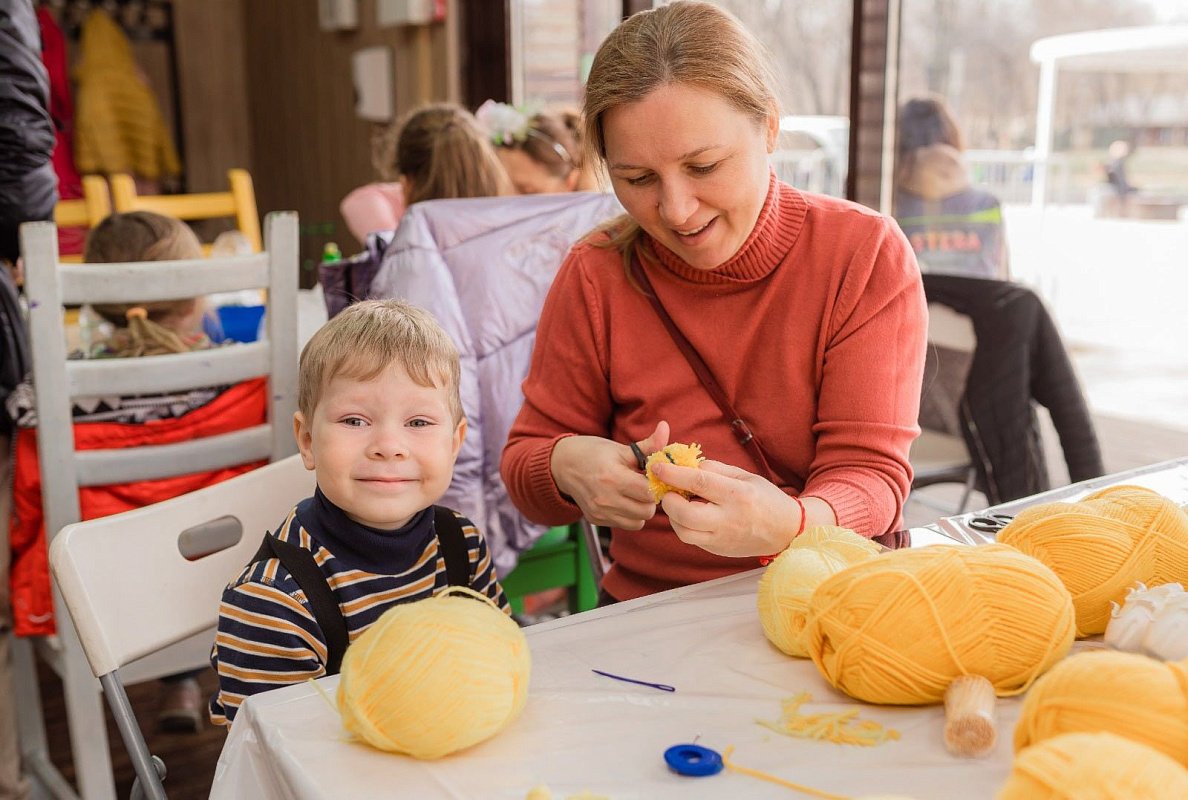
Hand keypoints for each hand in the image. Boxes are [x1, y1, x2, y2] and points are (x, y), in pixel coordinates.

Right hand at [550, 421, 669, 529]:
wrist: (562, 465)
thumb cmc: (594, 453)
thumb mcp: (621, 448)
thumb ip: (648, 445)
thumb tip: (665, 426)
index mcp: (612, 478)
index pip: (649, 493)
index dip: (656, 484)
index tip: (652, 477)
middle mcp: (605, 499)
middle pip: (647, 511)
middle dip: (650, 498)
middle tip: (644, 486)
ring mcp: (599, 512)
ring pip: (638, 522)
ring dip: (641, 509)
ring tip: (634, 494)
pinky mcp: (596, 520)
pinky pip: (625, 524)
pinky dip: (629, 515)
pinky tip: (623, 500)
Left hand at [652, 459, 802, 557]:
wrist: (786, 531)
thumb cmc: (764, 498)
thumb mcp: (745, 476)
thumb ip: (715, 469)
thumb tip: (687, 465)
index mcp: (738, 495)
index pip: (699, 482)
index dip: (673, 474)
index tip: (657, 466)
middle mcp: (729, 519)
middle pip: (686, 514)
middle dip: (668, 501)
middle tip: (668, 491)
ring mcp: (723, 539)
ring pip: (684, 532)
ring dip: (674, 516)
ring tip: (680, 503)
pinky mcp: (718, 551)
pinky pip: (692, 539)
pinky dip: (684, 525)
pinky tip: (690, 515)